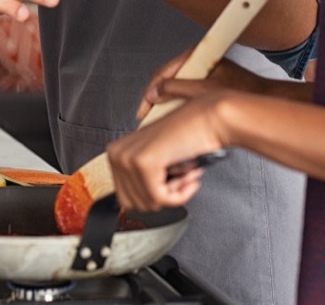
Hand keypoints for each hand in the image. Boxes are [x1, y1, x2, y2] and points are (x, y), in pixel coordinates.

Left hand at [107, 93, 226, 212]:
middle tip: (182, 179)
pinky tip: (190, 177)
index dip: (153, 196)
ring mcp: (128, 158)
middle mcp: (116, 153)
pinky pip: (160, 198)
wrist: (208, 119)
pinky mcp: (144, 163)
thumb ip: (140, 179)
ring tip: (186, 174)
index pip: (125, 198)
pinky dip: (180, 195)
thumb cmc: (188, 137)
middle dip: (163, 197)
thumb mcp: (155, 159)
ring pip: (149, 203)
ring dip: (175, 194)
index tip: (170, 183)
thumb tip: (137, 206)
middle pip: (134, 204)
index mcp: (115, 152)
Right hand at [136, 56, 272, 118]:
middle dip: (155, 99)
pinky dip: (177, 104)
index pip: (163, 72)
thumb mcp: (205, 91)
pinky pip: (185, 92)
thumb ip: (177, 89)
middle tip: (147, 117)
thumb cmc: (244, 91)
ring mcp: (202, 71)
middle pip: (167, 79)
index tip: (144, 109)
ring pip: (175, 87)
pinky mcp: (207, 81)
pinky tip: (174, 117)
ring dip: (166, 103)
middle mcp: (198, 60)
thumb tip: (156, 93)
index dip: (150, 92)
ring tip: (158, 119)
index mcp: (196, 54)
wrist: (266, 98)